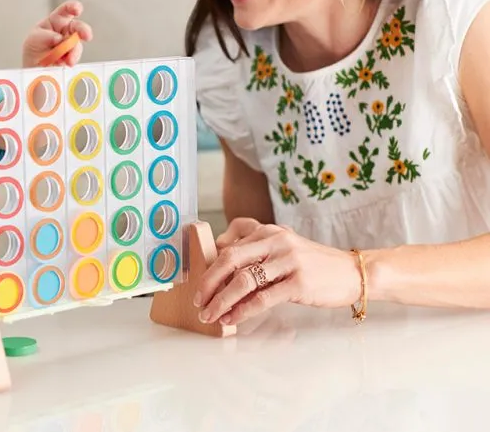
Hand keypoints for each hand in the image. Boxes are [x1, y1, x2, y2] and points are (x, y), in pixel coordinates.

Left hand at [23, 0, 92, 66]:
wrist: (33, 66)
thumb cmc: (34, 47)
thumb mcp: (34, 38)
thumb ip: (44, 36)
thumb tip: (58, 38)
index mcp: (57, 20)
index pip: (66, 10)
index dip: (73, 7)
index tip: (77, 10)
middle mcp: (67, 30)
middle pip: (78, 27)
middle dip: (83, 30)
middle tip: (86, 36)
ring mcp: (71, 44)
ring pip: (78, 45)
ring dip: (74, 52)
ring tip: (68, 60)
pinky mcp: (72, 56)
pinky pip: (75, 57)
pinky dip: (71, 60)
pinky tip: (64, 63)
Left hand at [193, 218, 362, 325]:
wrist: (353, 272)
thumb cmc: (313, 264)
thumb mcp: (283, 248)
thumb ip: (255, 250)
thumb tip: (221, 265)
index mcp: (269, 232)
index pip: (229, 246)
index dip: (209, 266)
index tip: (198, 284)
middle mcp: (276, 242)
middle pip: (230, 260)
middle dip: (208, 283)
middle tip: (197, 301)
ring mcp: (288, 262)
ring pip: (243, 281)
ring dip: (221, 301)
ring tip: (211, 315)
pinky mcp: (299, 283)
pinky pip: (262, 298)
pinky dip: (243, 311)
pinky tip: (232, 319)